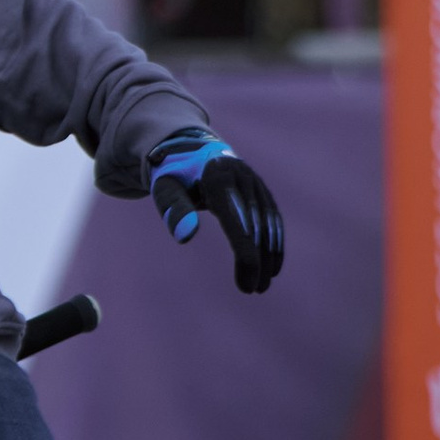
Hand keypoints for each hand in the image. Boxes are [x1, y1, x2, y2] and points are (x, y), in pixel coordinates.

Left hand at [151, 134, 284, 294]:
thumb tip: (186, 237)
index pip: (237, 220)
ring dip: (269, 256)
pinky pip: (273, 218)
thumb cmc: (174, 174)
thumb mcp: (165, 189)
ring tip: (261, 286)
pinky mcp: (261, 189)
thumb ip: (174, 210)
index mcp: (218, 177)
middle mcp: (242, 177)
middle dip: (257, 261)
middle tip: (252, 290)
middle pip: (256, 225)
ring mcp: (255, 182)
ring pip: (268, 224)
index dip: (245, 253)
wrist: (190, 148)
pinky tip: (273, 267)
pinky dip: (275, 243)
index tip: (246, 282)